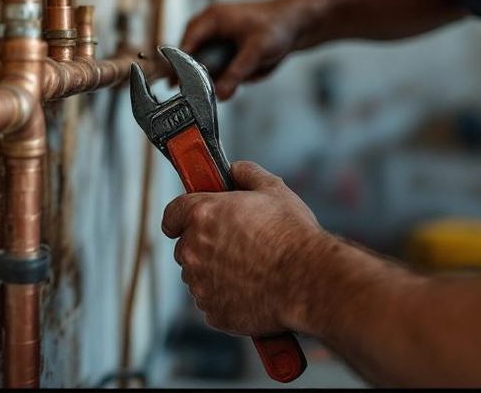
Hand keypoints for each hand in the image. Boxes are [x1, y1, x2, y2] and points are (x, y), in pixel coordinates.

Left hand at [161, 161, 322, 335]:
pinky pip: (212, 302)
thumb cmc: (292, 236)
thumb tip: (236, 170)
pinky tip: (253, 290)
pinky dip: (226, 298)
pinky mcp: (212, 311)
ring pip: (198, 276)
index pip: (172, 213)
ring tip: (251, 269)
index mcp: (202, 215)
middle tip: (236, 244)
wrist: (308, 281)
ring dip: (215, 272)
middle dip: (205, 245)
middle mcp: (194, 250)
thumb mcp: (274, 190)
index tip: (185, 220)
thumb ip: (248, 174)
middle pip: (186, 246)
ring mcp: (200, 284)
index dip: (180, 216)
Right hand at [178, 0, 304, 100]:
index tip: (176, 84)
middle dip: (199, 72)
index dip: (179, 64)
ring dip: (217, 72)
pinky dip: (228, 71)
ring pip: (206, 61)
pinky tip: (248, 71)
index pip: (186, 43)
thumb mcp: (256, 52)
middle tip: (200, 91)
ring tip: (238, 76)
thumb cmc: (277, 26)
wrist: (295, 23)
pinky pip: (219, 63)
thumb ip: (237, 73)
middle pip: (192, 53)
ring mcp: (218, 35)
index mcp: (213, 18)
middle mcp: (211, 25)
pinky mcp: (226, 45)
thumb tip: (220, 93)